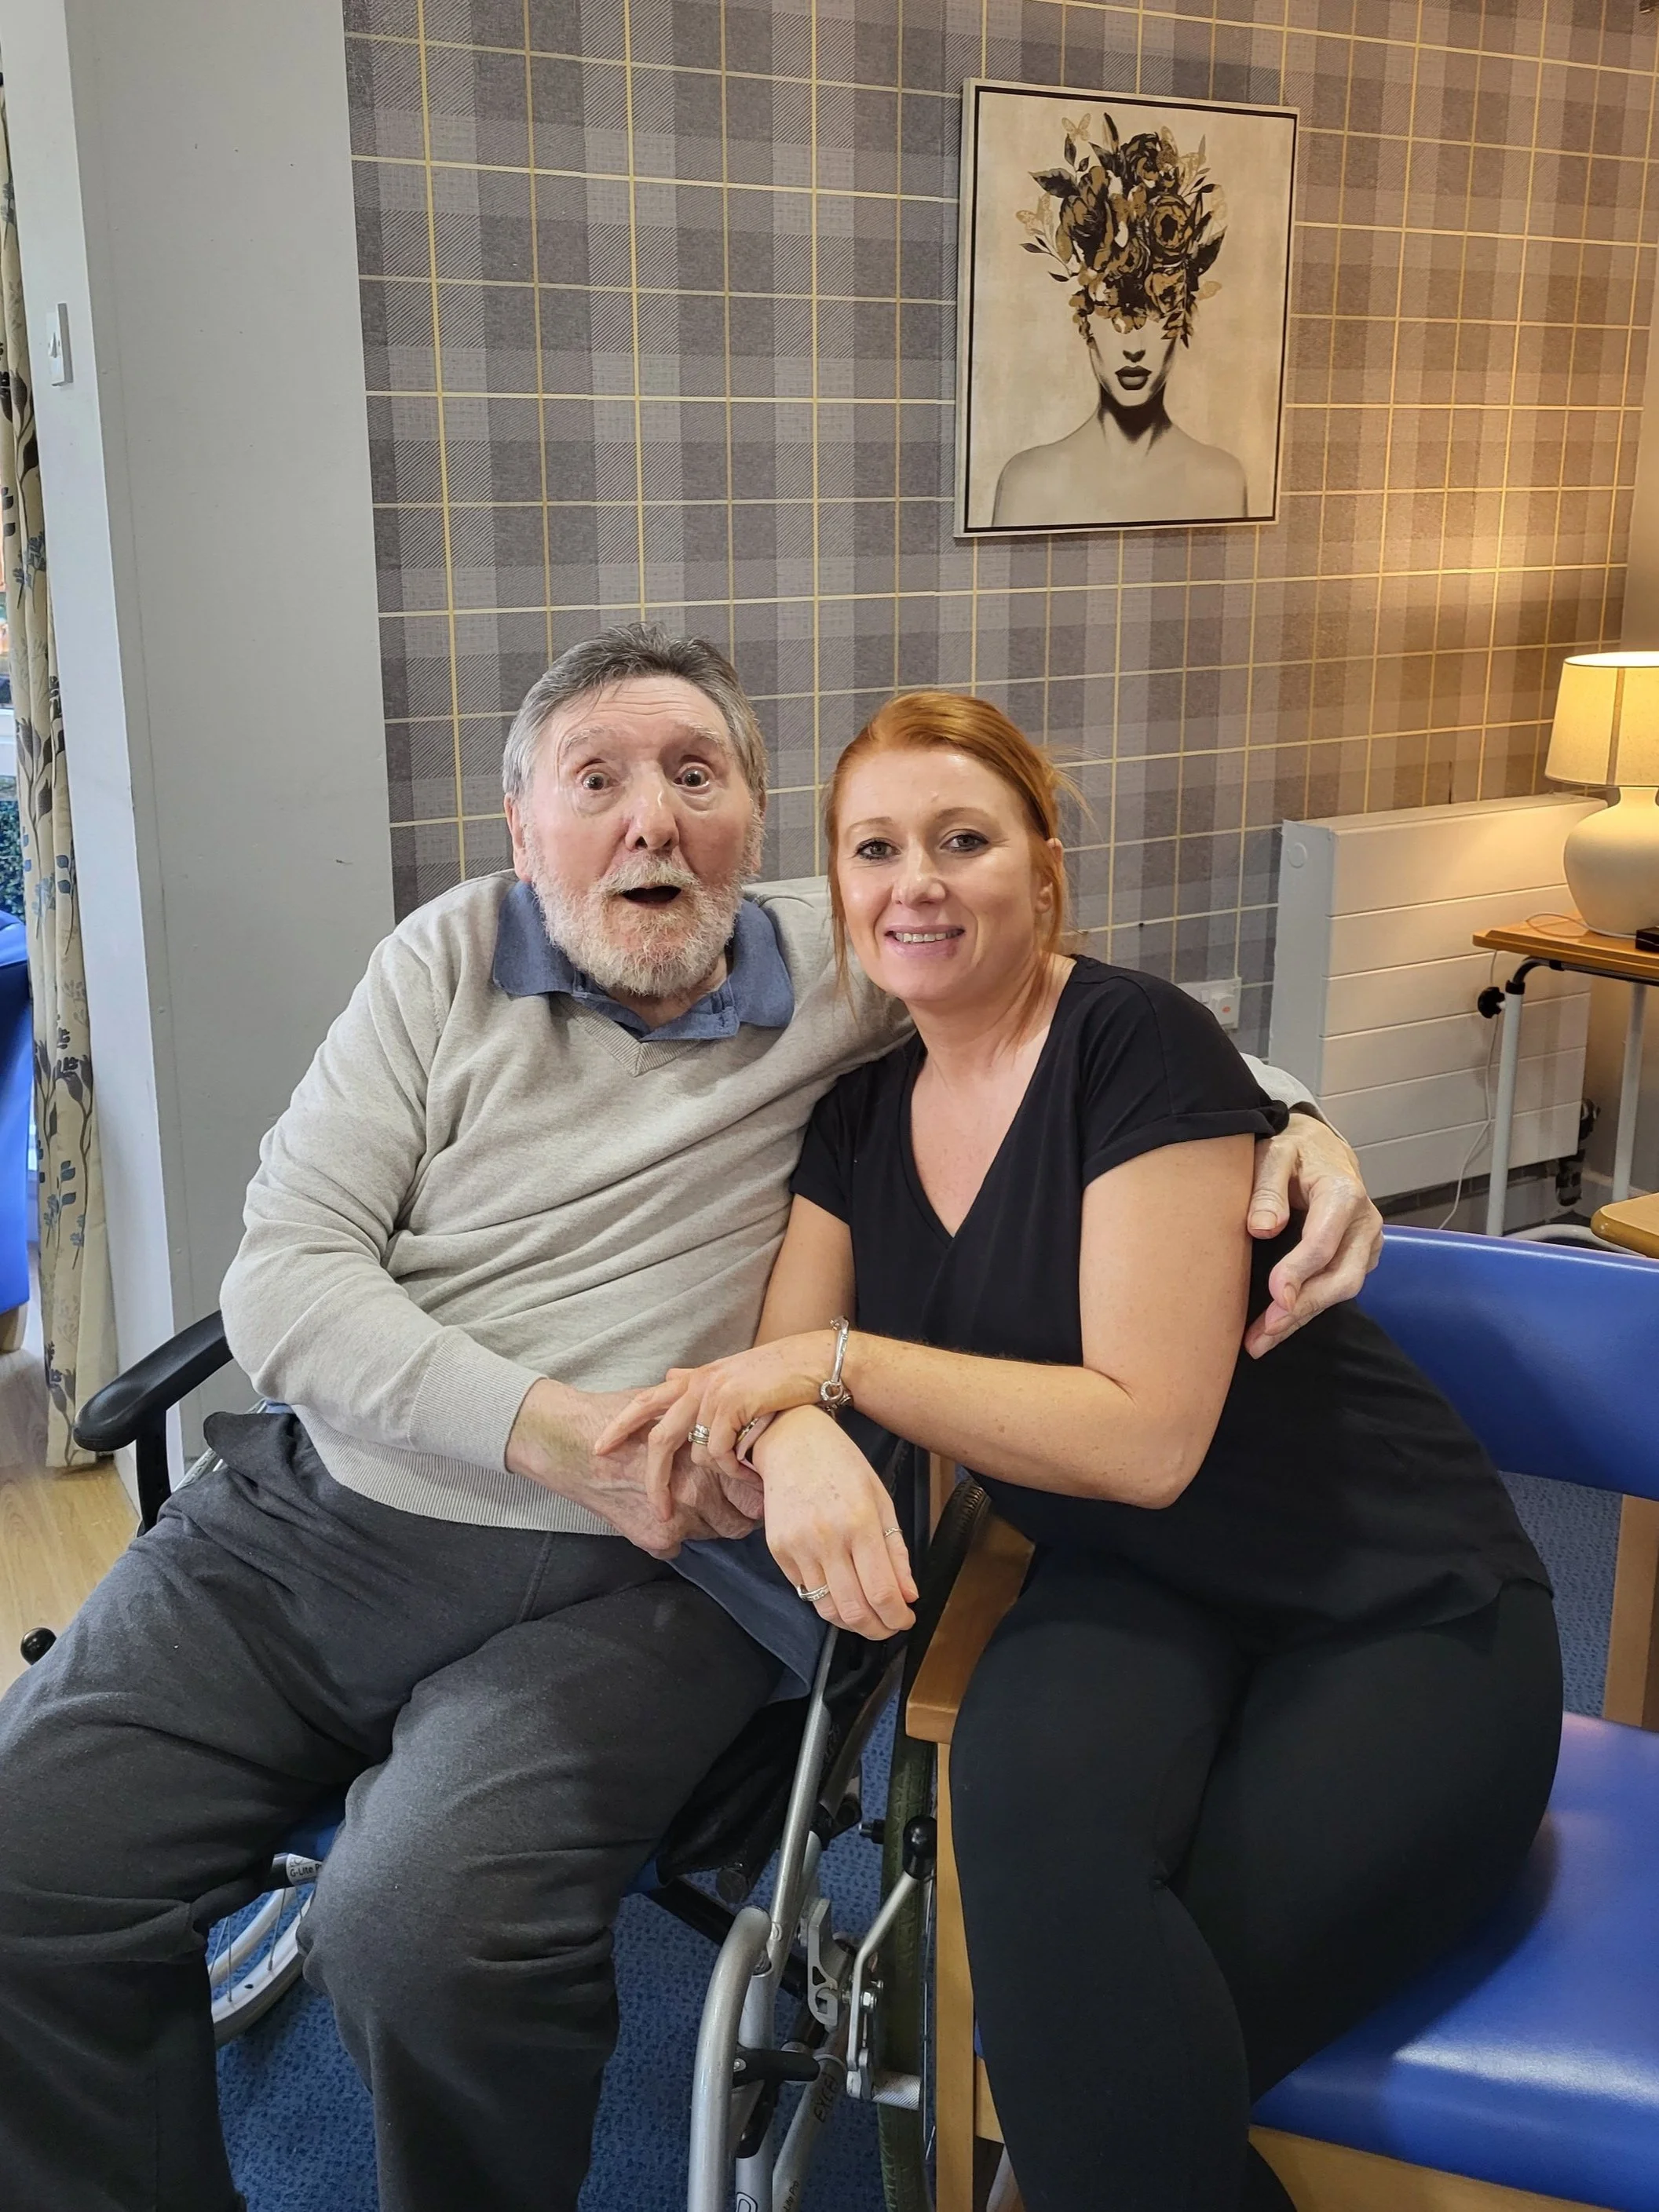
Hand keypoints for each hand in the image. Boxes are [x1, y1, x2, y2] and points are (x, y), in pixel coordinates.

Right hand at [506, 1379, 761, 1556]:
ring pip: (715, 1534)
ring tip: (695, 1504)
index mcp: (709, 1457)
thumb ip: (708, 1418)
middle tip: (732, 1500)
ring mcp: (679, 1519)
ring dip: (710, 1523)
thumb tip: (743, 1424)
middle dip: (740, 1511)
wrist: (572, 1444)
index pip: (755, 1490)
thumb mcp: (672, 1405)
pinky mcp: (657, 1537)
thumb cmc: (622, 1418)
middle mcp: (699, 1491)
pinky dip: (676, 1532)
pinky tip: (663, 1511)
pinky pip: (681, 1546)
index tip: (753, 1484)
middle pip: (742, 1520)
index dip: (755, 1486)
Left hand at [592, 1332, 836, 1513]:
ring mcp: (715, 1392)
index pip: (644, 1401)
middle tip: (659, 1509)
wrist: (816, 1361)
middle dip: (654, 1479)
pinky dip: (735, 1467)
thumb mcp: (731, 1374)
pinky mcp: (733, 1403)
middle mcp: (699, 1383)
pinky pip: (722, 1453)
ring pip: (696, 1452)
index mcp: (695, 1378)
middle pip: (659, 1439)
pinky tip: (752, 1465)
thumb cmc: (779, 1375)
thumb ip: (699, 1381)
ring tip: (743, 1471)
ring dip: (718, 1471)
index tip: (599, 1449)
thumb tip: (669, 1375)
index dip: (619, 1426)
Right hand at [752, 1408, 916, 1637]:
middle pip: (854, 1611)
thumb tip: (908, 1595)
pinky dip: (826, 1599)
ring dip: (852, 1623)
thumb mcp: (881, 1498)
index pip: (882, 1592)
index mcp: (860, 1522)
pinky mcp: (778, 1551)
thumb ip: (896, 1550)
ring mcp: (798, 1547)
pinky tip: (840, 1589)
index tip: (905, 1619)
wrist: (791, 1441)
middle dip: (878, 1629)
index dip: (897, 1618)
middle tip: (889, 1626)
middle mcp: (827, 1539)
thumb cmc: (841, 1464)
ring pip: (827, 1609)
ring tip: (868, 1616)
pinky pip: (805, 1592)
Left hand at [1243, 1111, 1382, 1357]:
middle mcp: (1364, 1222)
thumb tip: (1262, 1228)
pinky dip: (1307, 1310)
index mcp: (1344, 1195)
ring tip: (1260, 1340)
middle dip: (1302, 1308)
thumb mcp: (1274, 1154)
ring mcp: (1366, 1243)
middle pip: (1342, 1277)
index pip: (1323, 1243)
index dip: (1299, 1272)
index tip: (1273, 1295)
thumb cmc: (1294, 1151)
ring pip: (1341, 1291)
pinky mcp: (1359, 1258)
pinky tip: (1277, 1327)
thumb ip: (1267, 1189)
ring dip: (1301, 1318)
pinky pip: (1337, 1290)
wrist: (1321, 1148)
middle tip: (1263, 1332)